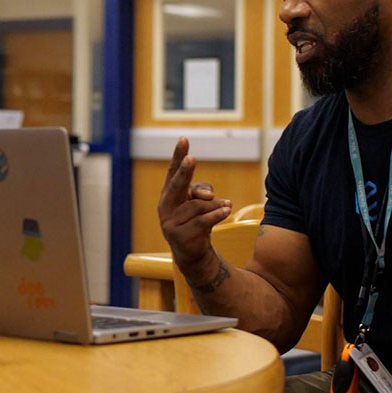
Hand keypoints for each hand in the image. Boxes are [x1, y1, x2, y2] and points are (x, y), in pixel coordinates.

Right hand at [157, 138, 231, 268]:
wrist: (192, 253)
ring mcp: (169, 222)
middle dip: (184, 171)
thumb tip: (206, 197)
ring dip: (215, 205)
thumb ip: (202, 194)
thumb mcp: (200, 204)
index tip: (183, 139)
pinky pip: (203, 220)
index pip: (173, 172)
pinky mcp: (179, 236)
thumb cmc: (196, 222)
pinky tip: (227, 210)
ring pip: (198, 205)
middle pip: (177, 185)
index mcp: (168, 194)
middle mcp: (165, 206)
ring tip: (226, 207)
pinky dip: (217, 214)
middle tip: (190, 159)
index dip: (178, 156)